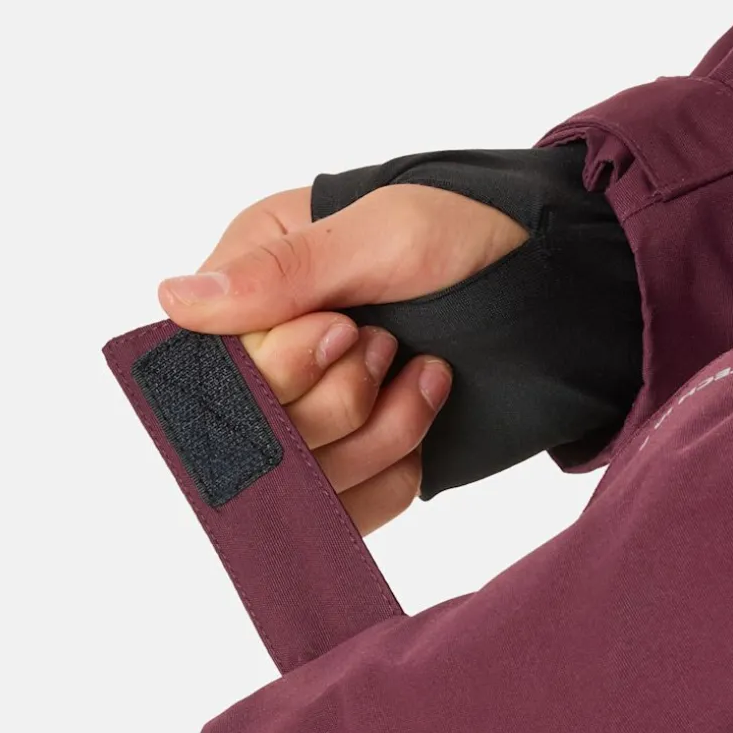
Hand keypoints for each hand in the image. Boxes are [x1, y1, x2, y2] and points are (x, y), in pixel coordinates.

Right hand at [158, 184, 527, 533]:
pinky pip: (353, 505)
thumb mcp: (381, 232)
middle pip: (259, 435)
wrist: (556, 274)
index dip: (279, 368)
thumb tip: (175, 300)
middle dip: (338, 396)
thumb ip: (285, 272)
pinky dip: (396, 468)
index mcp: (252, 283)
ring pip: (311, 478)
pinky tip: (428, 409)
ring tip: (426, 371)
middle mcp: (273, 351)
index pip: (217, 368)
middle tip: (386, 341)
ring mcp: (318, 409)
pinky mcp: (360, 453)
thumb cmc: (469, 227)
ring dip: (379, 431)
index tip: (343, 328)